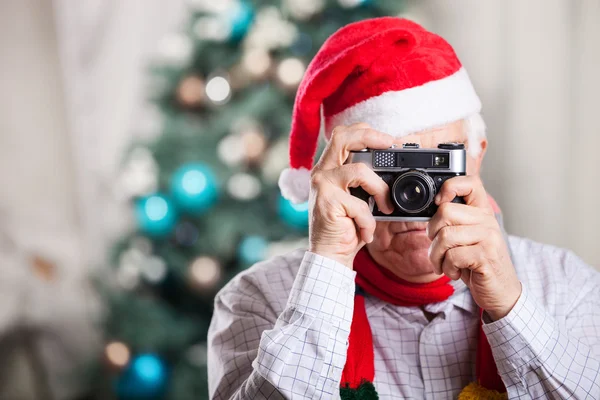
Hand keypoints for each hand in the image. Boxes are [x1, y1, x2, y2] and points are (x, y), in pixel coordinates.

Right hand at [309, 123, 394, 267]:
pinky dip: (369, 221)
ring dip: (380, 189)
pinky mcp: (327, 202)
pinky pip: (361, 205)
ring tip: (385, 207)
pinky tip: (365, 232)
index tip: (389, 141)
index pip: (342, 135)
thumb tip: (394, 170)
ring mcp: (322, 186)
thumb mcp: (359, 199)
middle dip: (371, 137)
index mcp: (328, 168)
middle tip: (391, 145)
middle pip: (343, 137)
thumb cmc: (346, 228)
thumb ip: (367, 182)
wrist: (330, 255)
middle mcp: (321, 172)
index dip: (366, 131)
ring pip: (360, 171)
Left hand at [427, 176, 521, 319]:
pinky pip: (452, 256)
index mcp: (481, 212)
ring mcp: (488, 237)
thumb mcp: (465, 238)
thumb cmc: (478, 264)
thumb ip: (453, 222)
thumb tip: (430, 210)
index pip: (470, 183)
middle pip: (445, 211)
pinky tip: (456, 272)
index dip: (449, 187)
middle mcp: (487, 220)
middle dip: (431, 233)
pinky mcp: (486, 256)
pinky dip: (447, 268)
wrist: (501, 292)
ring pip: (445, 236)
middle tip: (437, 248)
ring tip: (445, 264)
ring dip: (436, 256)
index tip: (438, 202)